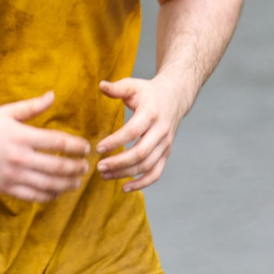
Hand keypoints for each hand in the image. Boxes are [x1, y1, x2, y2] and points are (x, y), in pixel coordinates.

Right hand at [0, 92, 91, 201]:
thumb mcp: (6, 112)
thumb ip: (32, 107)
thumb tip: (53, 95)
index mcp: (21, 136)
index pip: (58, 142)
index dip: (76, 146)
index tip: (86, 147)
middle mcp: (18, 158)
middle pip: (58, 166)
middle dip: (77, 167)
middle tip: (86, 167)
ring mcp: (12, 175)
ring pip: (49, 185)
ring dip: (68, 184)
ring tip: (78, 181)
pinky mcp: (5, 188)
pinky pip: (33, 196)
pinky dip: (49, 196)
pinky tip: (57, 191)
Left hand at [95, 74, 194, 191]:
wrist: (175, 98)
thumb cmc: (149, 92)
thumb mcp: (134, 85)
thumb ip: (117, 87)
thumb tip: (101, 85)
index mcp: (151, 113)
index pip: (133, 131)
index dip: (116, 141)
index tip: (98, 148)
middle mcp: (161, 131)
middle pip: (141, 153)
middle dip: (119, 162)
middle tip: (99, 166)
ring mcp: (165, 144)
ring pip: (147, 165)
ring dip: (126, 173)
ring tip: (105, 175)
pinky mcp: (166, 153)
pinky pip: (156, 173)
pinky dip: (142, 183)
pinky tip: (125, 188)